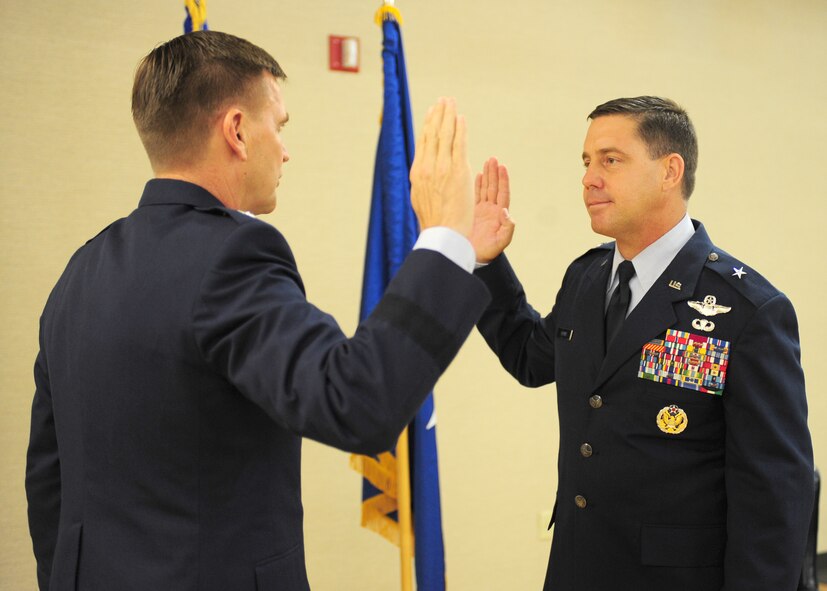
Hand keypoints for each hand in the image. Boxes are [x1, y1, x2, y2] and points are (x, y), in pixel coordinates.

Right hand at [410, 98, 473, 236]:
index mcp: (417, 172)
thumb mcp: (419, 198)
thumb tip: (421, 173)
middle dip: (438, 114)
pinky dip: (460, 129)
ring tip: (451, 102)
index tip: (431, 112)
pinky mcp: (458, 171)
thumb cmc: (434, 221)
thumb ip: (422, 181)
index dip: (428, 124)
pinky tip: (461, 118)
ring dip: (448, 115)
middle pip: (432, 133)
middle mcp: (427, 167)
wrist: (442, 232)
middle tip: (442, 100)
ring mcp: (442, 167)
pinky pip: (458, 144)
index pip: (423, 142)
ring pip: (445, 135)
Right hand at [471, 157, 514, 262]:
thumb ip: (507, 227)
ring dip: (486, 175)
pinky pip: (475, 195)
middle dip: (494, 173)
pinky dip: (476, 185)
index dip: (503, 180)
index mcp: (499, 214)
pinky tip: (477, 175)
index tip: (502, 167)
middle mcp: (492, 210)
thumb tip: (506, 211)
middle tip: (493, 159)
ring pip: (485, 189)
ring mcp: (482, 210)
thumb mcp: (501, 242)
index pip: (502, 193)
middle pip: (494, 187)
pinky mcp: (472, 212)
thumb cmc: (489, 251)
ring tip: (487, 162)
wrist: (475, 256)